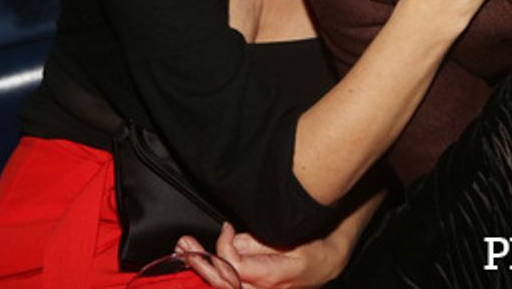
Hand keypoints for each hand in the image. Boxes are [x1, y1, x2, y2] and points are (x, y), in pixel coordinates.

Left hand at [177, 223, 346, 288]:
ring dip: (201, 269)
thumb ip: (259, 243)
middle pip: (223, 282)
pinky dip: (215, 277)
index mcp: (271, 278)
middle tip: (184, 246)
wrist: (327, 265)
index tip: (226, 229)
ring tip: (185, 252)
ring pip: (224, 288)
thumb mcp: (291, 239)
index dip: (225, 247)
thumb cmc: (313, 250)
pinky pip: (231, 287)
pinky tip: (200, 265)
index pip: (235, 267)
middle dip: (200, 262)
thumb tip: (232, 239)